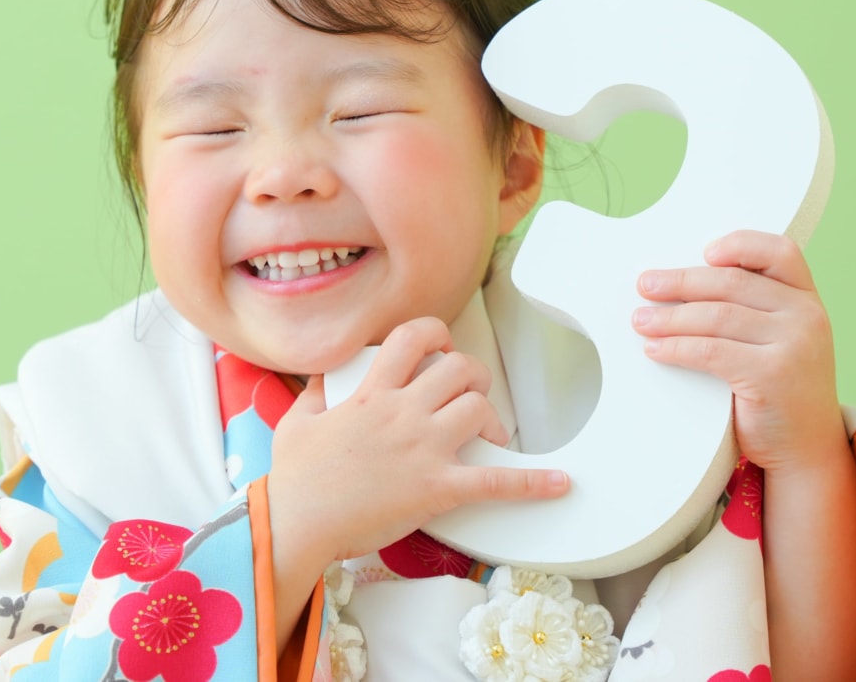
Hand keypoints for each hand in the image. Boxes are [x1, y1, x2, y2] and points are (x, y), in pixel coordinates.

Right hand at [267, 316, 569, 576]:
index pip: (412, 338)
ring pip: (478, 408)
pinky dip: (531, 483)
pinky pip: (494, 481)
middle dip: (471, 375)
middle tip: (468, 393)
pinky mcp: (437, 487)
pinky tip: (559, 483)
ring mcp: (423, 448)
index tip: (439, 344)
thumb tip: (326, 378)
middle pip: (459, 369)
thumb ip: (317, 393)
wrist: (298, 521)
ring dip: (490, 417)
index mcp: (371, 392)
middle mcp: (403, 411)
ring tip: (488, 432)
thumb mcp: (298, 421)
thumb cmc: (296, 477)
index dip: (434, 333)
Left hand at [630, 231, 846, 473]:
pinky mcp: (774, 375)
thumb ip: (749, 308)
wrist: (806, 448)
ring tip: (640, 320)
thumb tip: (674, 283)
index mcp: (806, 297)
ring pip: (716, 316)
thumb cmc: (778, 385)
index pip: (779, 252)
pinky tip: (655, 349)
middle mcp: (807, 316)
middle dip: (680, 282)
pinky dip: (676, 347)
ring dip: (669, 317)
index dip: (739, 245)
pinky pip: (711, 351)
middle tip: (645, 285)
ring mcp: (795, 345)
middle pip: (731, 282)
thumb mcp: (776, 337)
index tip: (702, 252)